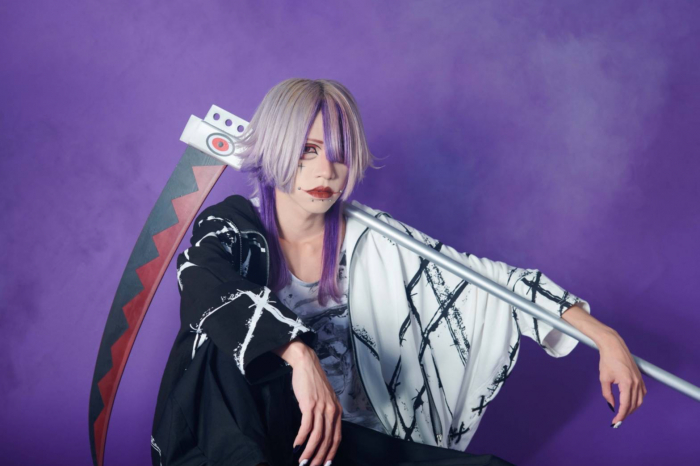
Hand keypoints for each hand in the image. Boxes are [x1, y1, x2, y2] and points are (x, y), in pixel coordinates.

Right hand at [288, 344, 341, 465]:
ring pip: (317, 436)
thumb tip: (321, 431)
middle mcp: (332, 411)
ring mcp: (321, 407)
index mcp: (337, 411)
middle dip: (320, 457)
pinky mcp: (309, 404)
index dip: (331, 453)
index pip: (337, 437)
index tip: (325, 464)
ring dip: (309, 452)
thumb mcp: (325, 399)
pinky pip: (306, 426)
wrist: (307, 364)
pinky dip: (301, 439)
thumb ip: (326, 414)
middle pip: (328, 440)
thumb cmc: (314, 382)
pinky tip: (296, 446)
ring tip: (302, 462)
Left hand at [598, 331, 646, 426]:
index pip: (626, 404)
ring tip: (623, 413)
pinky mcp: (640, 377)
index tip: (615, 422)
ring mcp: (640, 380)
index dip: (621, 415)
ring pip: (640, 400)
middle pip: (634, 404)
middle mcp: (636, 383)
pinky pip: (642, 393)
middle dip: (626, 414)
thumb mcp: (604, 378)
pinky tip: (631, 403)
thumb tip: (612, 405)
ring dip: (632, 408)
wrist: (614, 346)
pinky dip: (637, 400)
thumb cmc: (607, 360)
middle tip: (617, 420)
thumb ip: (607, 394)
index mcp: (627, 383)